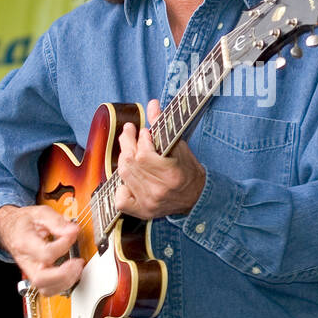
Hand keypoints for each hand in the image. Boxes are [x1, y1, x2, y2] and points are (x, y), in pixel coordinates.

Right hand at [0, 204, 84, 296]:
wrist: (10, 229)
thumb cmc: (24, 222)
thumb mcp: (40, 213)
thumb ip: (57, 221)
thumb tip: (73, 230)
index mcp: (24, 243)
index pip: (45, 253)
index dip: (63, 245)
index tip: (72, 234)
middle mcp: (26, 261)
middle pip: (41, 279)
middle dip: (64, 274)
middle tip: (78, 262)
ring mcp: (30, 271)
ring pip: (46, 289)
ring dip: (65, 282)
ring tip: (77, 267)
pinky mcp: (37, 276)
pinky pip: (49, 289)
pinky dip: (63, 284)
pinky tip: (72, 272)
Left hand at [114, 98, 206, 219]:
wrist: (197, 197)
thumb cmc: (189, 170)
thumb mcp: (180, 146)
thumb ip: (163, 125)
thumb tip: (152, 105)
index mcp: (171, 175)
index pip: (144, 155)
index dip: (141, 140)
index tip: (145, 132)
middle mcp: (158, 191)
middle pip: (130, 164)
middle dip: (127, 143)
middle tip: (129, 131)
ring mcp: (149, 203)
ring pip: (124, 176)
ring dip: (124, 159)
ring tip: (128, 147)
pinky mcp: (143, 212)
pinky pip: (121, 200)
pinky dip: (120, 187)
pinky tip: (127, 179)